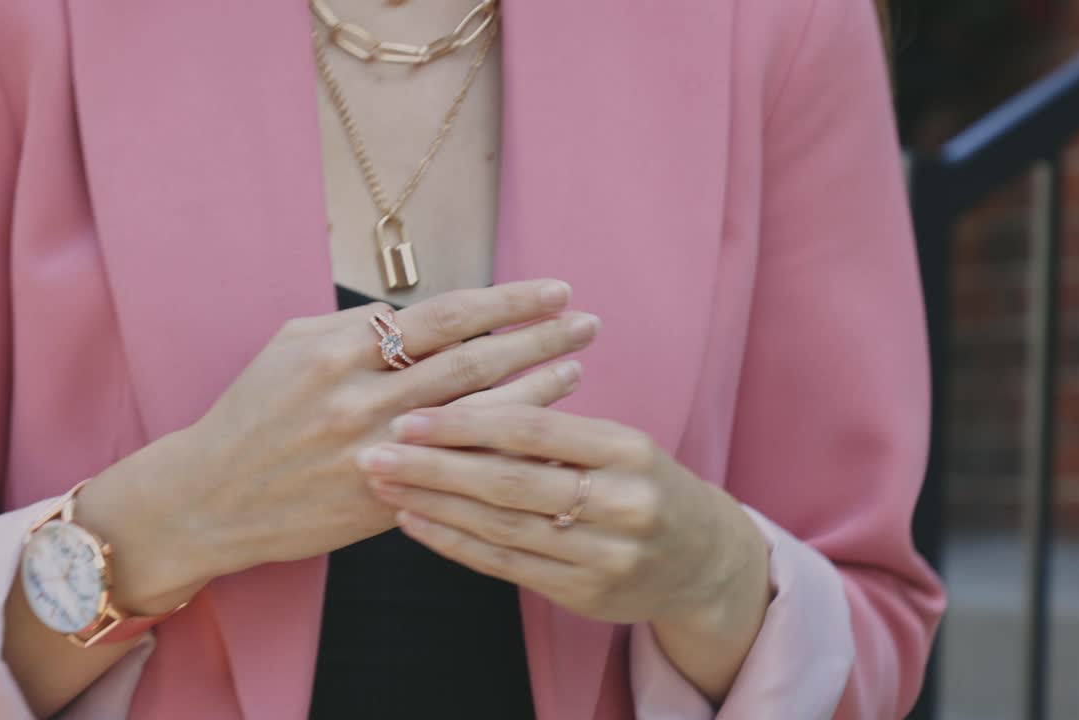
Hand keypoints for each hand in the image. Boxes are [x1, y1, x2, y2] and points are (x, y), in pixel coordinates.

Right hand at [76, 280, 599, 613]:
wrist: (211, 497)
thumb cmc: (254, 411)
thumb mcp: (292, 346)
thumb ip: (359, 327)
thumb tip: (424, 315)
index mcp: (340, 351)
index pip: (446, 317)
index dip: (508, 303)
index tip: (553, 290)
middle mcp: (362, 401)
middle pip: (474, 362)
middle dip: (539, 339)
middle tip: (587, 322)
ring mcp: (376, 454)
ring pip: (475, 417)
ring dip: (534, 389)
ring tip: (577, 366)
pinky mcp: (383, 499)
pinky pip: (457, 469)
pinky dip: (500, 446)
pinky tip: (538, 431)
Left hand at [357, 405, 771, 678]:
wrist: (702, 558)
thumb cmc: (639, 482)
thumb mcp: (615, 444)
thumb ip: (550, 430)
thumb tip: (456, 401)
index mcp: (629, 448)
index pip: (534, 430)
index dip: (466, 422)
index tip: (411, 414)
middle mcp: (623, 503)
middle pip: (510, 482)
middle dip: (434, 466)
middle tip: (375, 451)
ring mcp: (607, 555)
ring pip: (502, 526)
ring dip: (433, 505)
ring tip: (383, 484)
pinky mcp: (586, 594)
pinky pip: (506, 566)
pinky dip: (454, 544)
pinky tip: (415, 523)